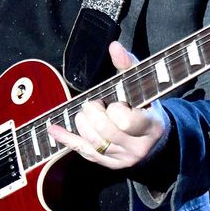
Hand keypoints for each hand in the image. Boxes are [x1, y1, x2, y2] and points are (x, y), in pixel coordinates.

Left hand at [48, 41, 169, 168]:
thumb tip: (114, 47)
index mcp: (151, 126)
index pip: (125, 121)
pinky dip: (66, 138)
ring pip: (92, 142)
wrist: (156, 137)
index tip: (115, 102)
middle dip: (93, 112)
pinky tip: (53, 128)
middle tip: (94, 104)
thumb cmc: (147, 106)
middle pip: (104, 131)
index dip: (115, 109)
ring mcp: (123, 158)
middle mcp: (138, 147)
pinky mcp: (108, 163)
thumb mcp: (143, 85)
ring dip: (82, 122)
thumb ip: (128, 65)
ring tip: (86, 112)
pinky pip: (82, 151)